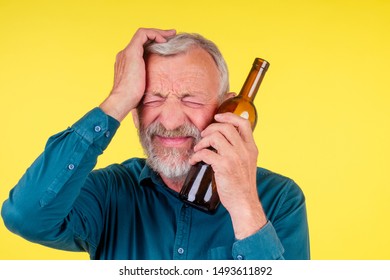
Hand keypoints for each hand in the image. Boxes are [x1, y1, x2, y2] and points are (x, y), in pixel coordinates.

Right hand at [100, 28, 175, 120]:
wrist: (123, 100)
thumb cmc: (132, 99)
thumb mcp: (142, 87)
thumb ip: (147, 82)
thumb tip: (159, 90)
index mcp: (126, 62)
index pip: (140, 46)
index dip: (153, 43)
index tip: (166, 44)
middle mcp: (125, 54)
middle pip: (142, 38)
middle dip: (158, 34)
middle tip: (171, 34)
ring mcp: (127, 52)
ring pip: (142, 34)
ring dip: (158, 32)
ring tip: (171, 34)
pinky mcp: (132, 52)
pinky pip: (143, 35)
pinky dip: (154, 34)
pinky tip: (163, 41)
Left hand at [189, 112, 266, 238]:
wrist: (244, 202)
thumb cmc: (243, 185)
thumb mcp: (248, 163)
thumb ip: (241, 150)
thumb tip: (227, 140)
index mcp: (251, 148)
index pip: (243, 123)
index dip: (229, 116)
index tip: (217, 117)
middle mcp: (244, 150)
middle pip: (225, 127)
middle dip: (210, 128)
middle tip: (203, 135)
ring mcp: (234, 158)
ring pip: (215, 137)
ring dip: (203, 141)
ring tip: (198, 148)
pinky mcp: (224, 166)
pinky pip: (206, 153)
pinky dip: (196, 155)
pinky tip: (194, 160)